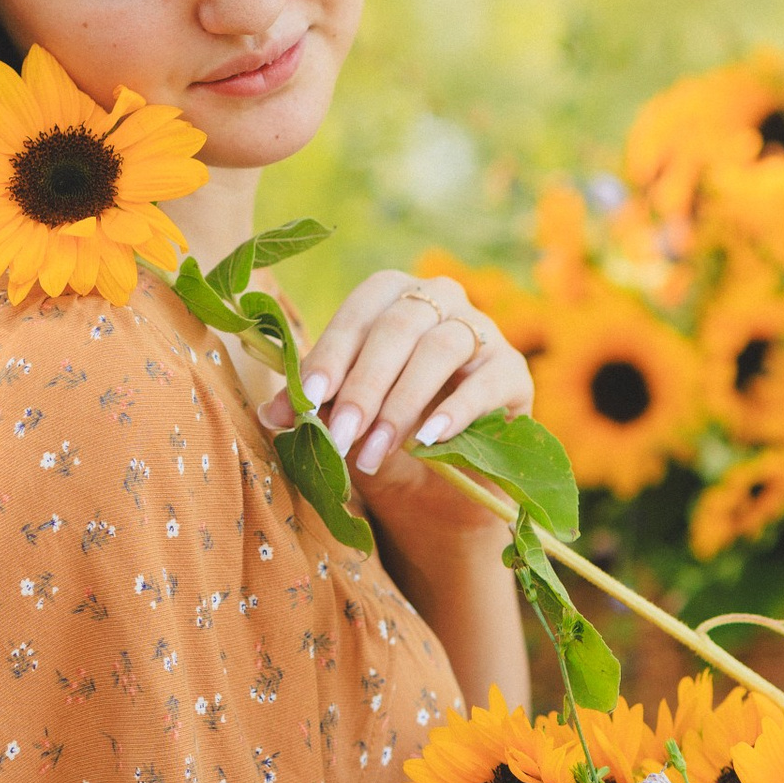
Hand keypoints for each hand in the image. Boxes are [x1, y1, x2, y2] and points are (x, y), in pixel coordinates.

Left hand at [262, 267, 533, 552]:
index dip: (331, 355)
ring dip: (402, 403)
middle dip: (363, 386)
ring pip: (441, 348)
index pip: (358, 313)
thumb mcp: (344, 421)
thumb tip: (270, 413)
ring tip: (374, 450)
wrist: (442, 485)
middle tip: (340, 436)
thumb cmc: (386, 435)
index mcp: (390, 297)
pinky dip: (455, 410)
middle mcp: (438, 299)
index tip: (306, 400)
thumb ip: (313, 408)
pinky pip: (486, 381)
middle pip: (398, 328)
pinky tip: (428, 439)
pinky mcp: (513, 370)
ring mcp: (482, 330)